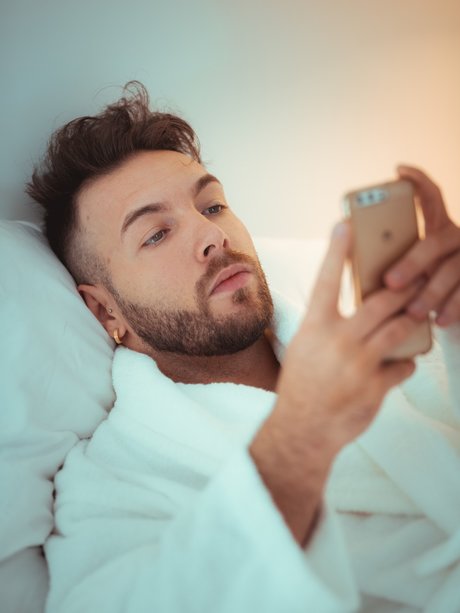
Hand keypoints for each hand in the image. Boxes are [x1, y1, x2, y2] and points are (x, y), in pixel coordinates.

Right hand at [275, 221, 419, 451]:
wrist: (302, 429)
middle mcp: (337, 340)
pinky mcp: (375, 387)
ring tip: (420, 310)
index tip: (345, 223)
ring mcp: (358, 364)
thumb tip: (349, 307)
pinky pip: (402, 366)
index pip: (326, 280)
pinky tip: (404, 362)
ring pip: (398, 329)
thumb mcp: (303, 348)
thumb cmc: (301, 385)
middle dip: (404, 286)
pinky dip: (406, 363)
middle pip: (380, 301)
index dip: (336, 250)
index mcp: (314, 327)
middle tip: (420, 272)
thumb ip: (326, 325)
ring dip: (412, 318)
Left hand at [384, 166, 459, 327]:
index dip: (419, 181)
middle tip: (391, 282)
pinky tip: (438, 320)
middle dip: (412, 262)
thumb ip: (382, 256)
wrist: (448, 309)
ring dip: (431, 292)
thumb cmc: (413, 285)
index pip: (431, 196)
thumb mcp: (401, 267)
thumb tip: (344, 249)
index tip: (399, 171)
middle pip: (435, 241)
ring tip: (412, 311)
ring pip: (452, 270)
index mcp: (434, 226)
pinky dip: (453, 308)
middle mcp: (454, 237)